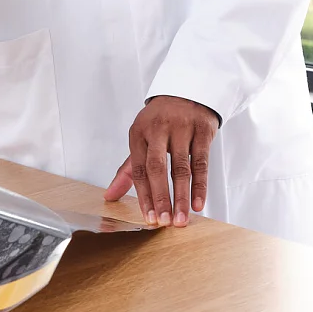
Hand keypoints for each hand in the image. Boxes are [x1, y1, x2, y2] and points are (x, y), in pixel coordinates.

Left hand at [104, 95, 218, 225]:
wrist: (188, 90)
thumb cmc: (161, 121)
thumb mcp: (142, 139)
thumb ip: (127, 170)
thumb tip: (109, 197)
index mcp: (139, 133)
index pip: (138, 169)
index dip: (143, 195)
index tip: (148, 218)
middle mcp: (159, 129)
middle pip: (157, 168)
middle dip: (160, 197)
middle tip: (164, 222)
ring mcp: (182, 128)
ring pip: (182, 168)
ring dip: (182, 196)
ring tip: (182, 219)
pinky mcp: (202, 129)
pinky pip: (202, 162)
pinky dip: (201, 185)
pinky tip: (199, 203)